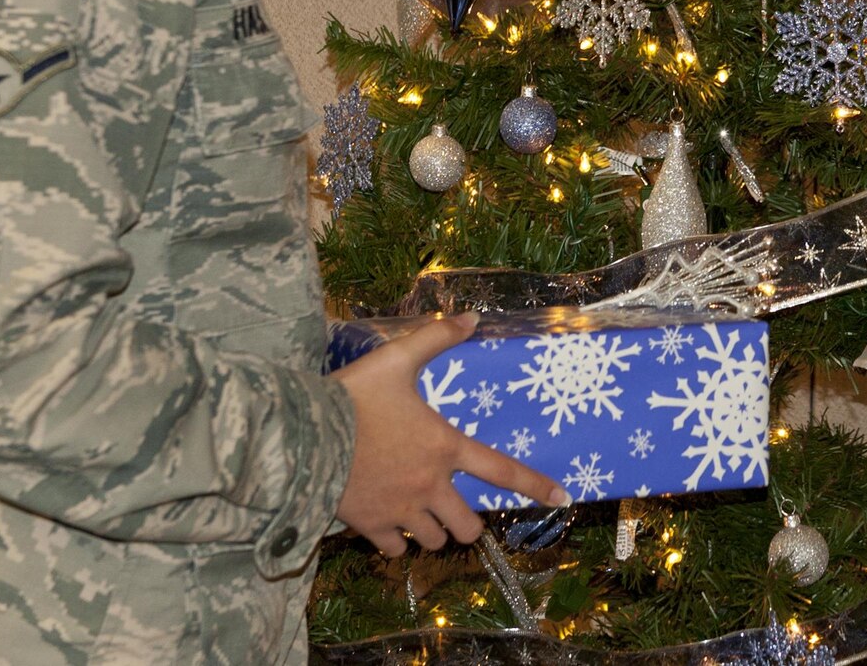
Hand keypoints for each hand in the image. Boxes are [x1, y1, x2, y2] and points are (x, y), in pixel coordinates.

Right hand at [333, 313, 567, 555]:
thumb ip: (434, 339)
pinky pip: (394, 548)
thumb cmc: (353, 397)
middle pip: (468, 527)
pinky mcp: (370, 526)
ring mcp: (401, 511)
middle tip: (453, 508)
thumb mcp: (396, 359)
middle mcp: (430, 486)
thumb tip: (471, 317)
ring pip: (435, 542)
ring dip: (433, 532)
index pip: (502, 471)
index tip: (563, 497)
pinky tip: (387, 522)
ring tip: (420, 514)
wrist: (303, 435)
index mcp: (444, 447)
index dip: (536, 486)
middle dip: (466, 523)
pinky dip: (395, 541)